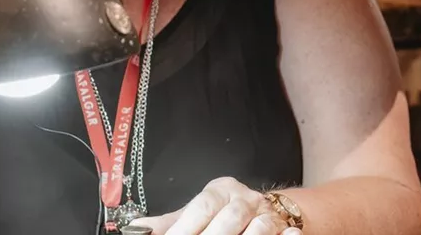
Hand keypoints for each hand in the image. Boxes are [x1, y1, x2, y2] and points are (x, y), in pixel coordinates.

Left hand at [130, 177, 300, 234]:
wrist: (265, 210)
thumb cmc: (223, 213)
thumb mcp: (198, 212)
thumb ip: (170, 222)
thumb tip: (137, 227)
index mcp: (221, 190)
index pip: (202, 206)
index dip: (186, 227)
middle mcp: (245, 198)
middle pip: (229, 219)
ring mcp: (266, 214)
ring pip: (257, 229)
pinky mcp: (283, 227)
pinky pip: (281, 233)